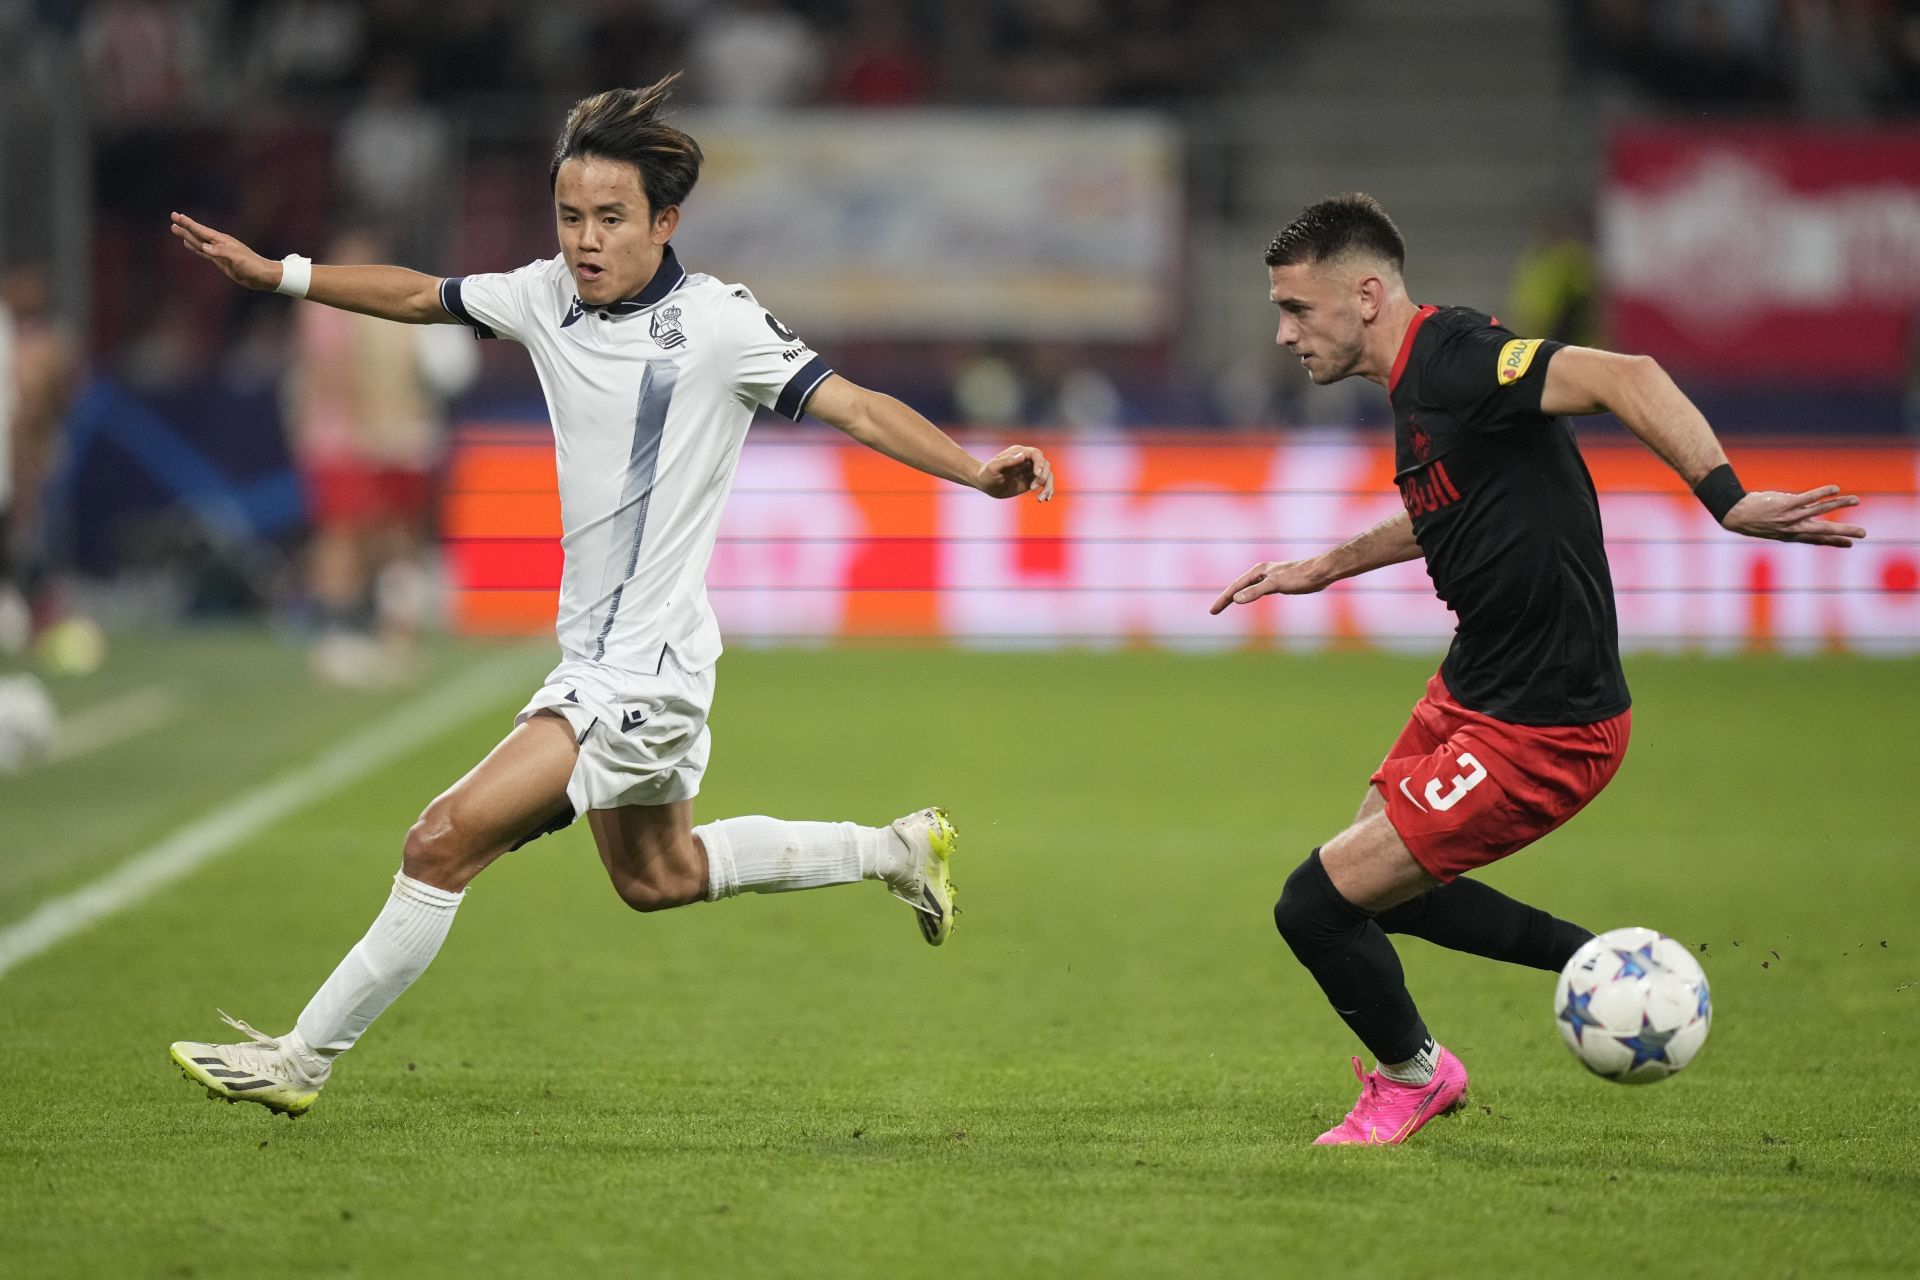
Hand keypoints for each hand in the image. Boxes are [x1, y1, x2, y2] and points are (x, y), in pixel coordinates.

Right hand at [169, 212, 279, 290]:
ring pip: (198, 243)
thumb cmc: (252, 266)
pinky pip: (204, 253)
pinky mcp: (220, 261)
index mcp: (222, 241)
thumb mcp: (237, 258)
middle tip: (173, 218)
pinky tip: (188, 244)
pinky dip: (195, 248)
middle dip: (185, 227)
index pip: (201, 230)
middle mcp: (219, 244)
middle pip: (198, 234)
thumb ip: (220, 252)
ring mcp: (219, 253)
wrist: (263, 276)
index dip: (188, 223)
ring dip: (187, 236)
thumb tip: (204, 247)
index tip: (176, 215)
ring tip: (176, 230)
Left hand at [977, 445, 1054, 501]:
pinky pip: (1045, 484)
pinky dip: (1047, 491)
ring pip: (1048, 475)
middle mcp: (1027, 460)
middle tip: (1032, 488)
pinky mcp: (1032, 481)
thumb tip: (1022, 456)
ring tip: (1041, 498)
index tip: (1036, 475)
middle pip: (1045, 465)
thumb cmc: (987, 474)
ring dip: (1048, 487)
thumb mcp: (993, 468)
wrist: (986, 483)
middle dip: (1043, 477)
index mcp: (1019, 453)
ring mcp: (1031, 470)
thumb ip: (1006, 461)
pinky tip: (1044, 499)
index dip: (1039, 463)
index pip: (1036, 454)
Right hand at [1209, 559, 1327, 613]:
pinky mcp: (1279, 582)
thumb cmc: (1300, 577)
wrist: (1321, 572)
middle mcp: (1262, 571)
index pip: (1235, 587)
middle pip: (1239, 586)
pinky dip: (1250, 595)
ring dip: (1237, 596)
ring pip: (1248, 588)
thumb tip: (1236, 599)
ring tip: (1226, 605)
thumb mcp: (1275, 585)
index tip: (1212, 612)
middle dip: (1226, 598)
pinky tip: (1250, 599)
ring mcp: (1270, 576)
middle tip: (1214, 611)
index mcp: (1258, 570)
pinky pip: (1257, 590)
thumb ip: (1255, 592)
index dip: (1223, 600)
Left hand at [1722, 485, 1865, 547]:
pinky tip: (1835, 489)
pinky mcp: (1786, 503)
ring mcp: (1790, 516)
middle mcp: (1794, 528)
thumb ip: (1791, 527)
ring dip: (1839, 504)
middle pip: (1824, 530)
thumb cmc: (1754, 521)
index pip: (1817, 540)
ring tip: (1856, 500)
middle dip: (1844, 532)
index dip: (1834, 542)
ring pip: (1820, 511)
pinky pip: (1808, 498)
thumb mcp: (1774, 529)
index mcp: (1792, 536)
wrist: (1735, 515)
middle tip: (1863, 533)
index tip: (1850, 544)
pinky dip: (1822, 493)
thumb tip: (1803, 522)